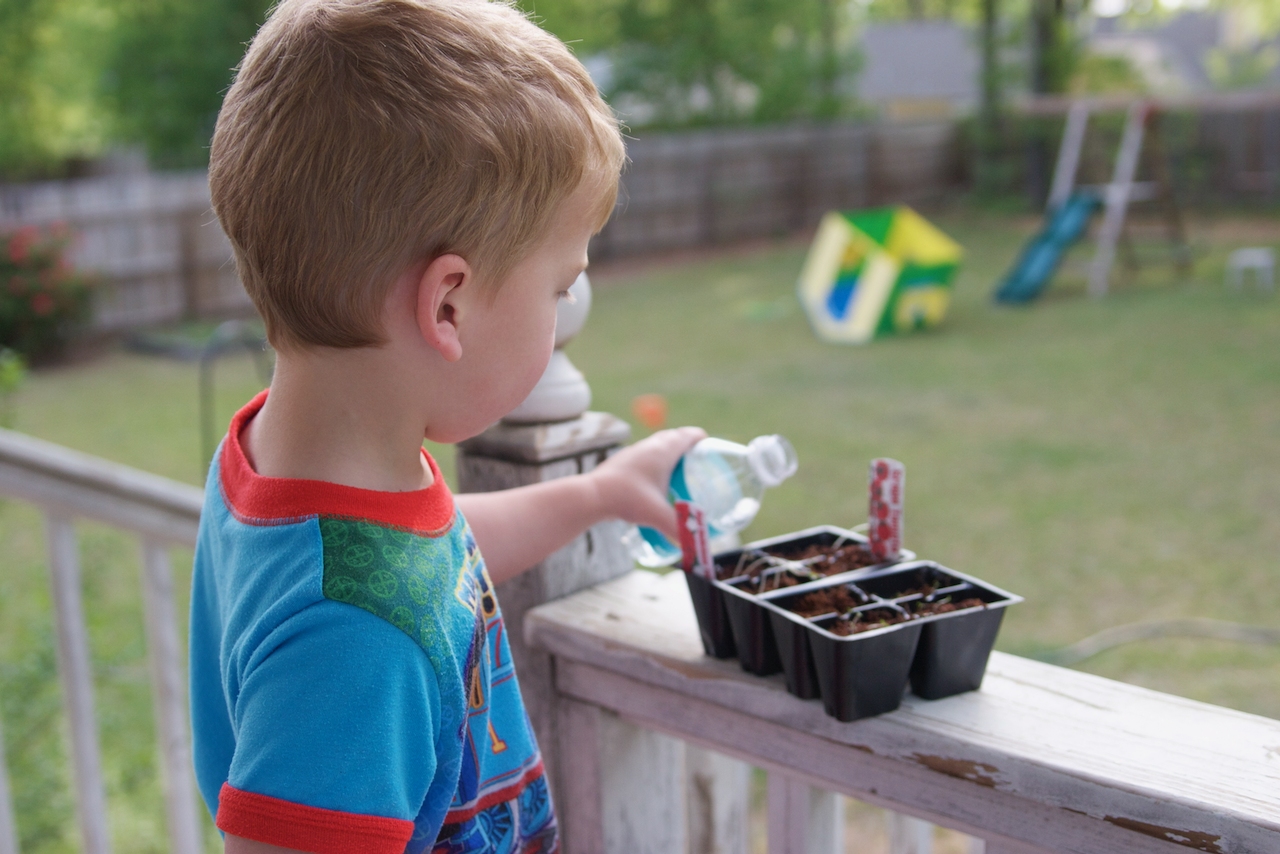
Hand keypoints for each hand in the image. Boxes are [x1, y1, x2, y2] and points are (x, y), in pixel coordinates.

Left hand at [590, 426, 705, 539]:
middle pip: (674, 437)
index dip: (702, 439)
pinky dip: (654, 460)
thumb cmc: (626, 500)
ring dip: (669, 451)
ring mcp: (633, 452)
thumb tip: (696, 547)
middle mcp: (648, 446)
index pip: (688, 436)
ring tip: (678, 469)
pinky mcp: (621, 462)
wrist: (591, 496)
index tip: (711, 448)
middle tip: (698, 460)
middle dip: (687, 445)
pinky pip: (644, 454)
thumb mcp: (657, 516)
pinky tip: (652, 478)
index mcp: (663, 451)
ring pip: (657, 444)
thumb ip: (679, 530)